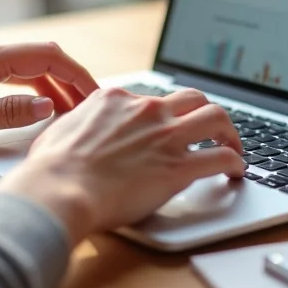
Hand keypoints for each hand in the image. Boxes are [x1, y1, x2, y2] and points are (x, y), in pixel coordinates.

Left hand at [0, 39, 98, 155]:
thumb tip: (45, 105)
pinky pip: (7, 71)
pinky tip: (33, 105)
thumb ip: (8, 113)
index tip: (95, 95)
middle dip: (68, 81)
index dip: (77, 74)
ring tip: (67, 111)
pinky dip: (28, 86)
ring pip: (24, 65)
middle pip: (39, 58)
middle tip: (87, 108)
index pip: (47, 56)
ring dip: (49, 85)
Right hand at [0, 87, 244, 242]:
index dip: (163, 113)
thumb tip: (75, 130)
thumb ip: (79, 125)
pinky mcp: (179, 167)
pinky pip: (221, 157)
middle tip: (212, 128)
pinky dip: (235, 162)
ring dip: (230, 132)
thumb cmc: (51, 169)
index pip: (151, 98)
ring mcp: (166, 136)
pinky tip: (236, 171)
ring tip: (234, 146)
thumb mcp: (60, 130)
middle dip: (205, 111)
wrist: (60, 190)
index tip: (167, 125)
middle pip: (192, 98)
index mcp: (116, 99)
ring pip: (216, 118)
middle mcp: (146, 110)